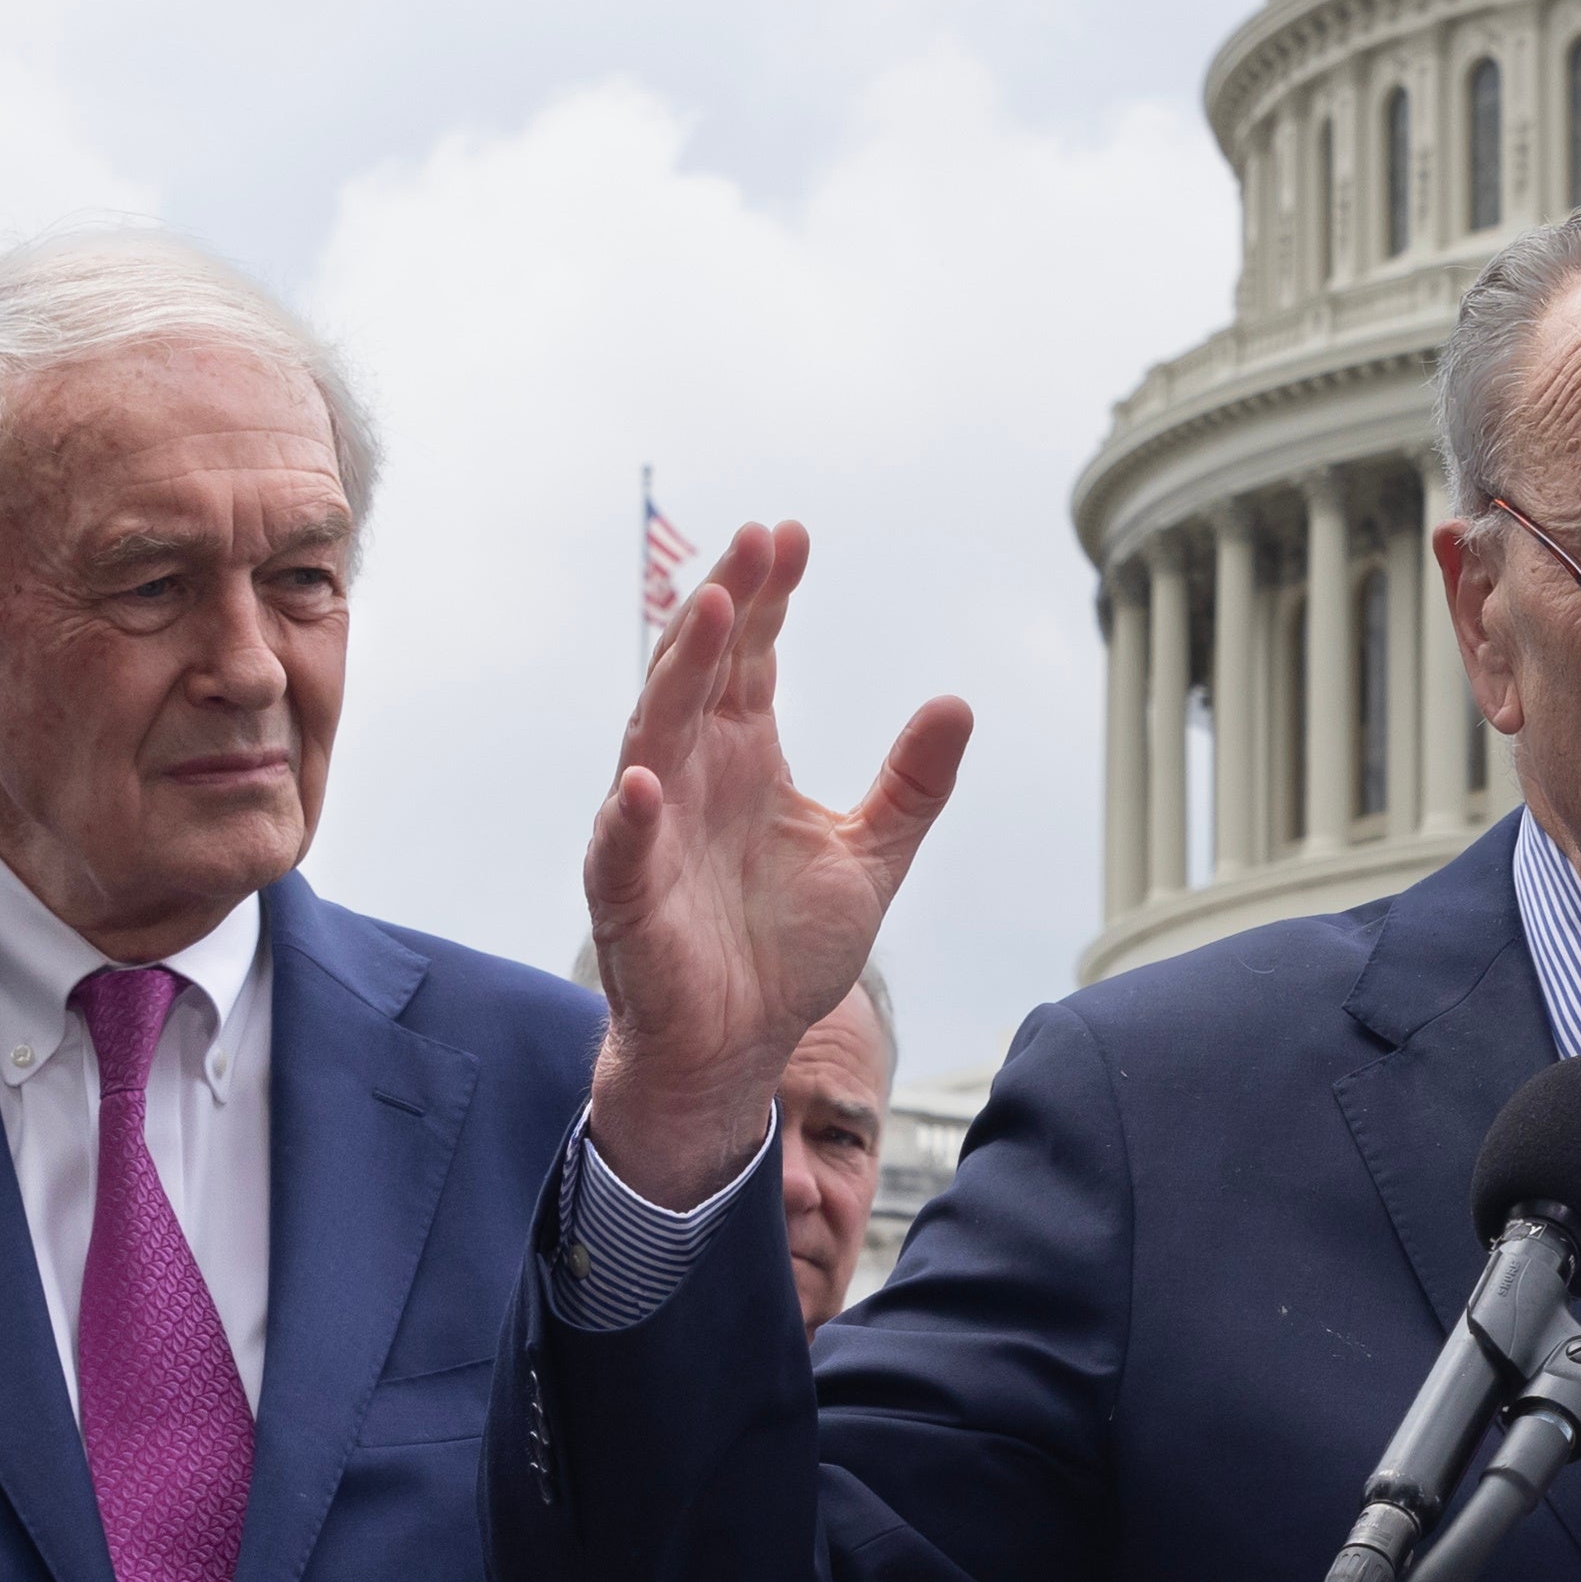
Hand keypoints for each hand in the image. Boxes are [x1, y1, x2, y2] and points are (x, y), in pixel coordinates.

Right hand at [577, 521, 972, 1208]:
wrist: (739, 1047)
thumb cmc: (786, 950)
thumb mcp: (871, 858)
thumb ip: (911, 787)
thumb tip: (958, 705)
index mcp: (741, 757)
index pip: (750, 658)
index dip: (767, 597)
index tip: (791, 534)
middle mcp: (689, 776)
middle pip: (700, 672)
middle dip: (725, 605)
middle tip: (754, 541)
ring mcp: (653, 831)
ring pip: (655, 734)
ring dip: (679, 673)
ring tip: (710, 610)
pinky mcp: (629, 900)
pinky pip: (622, 851)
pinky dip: (630, 817)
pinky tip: (643, 782)